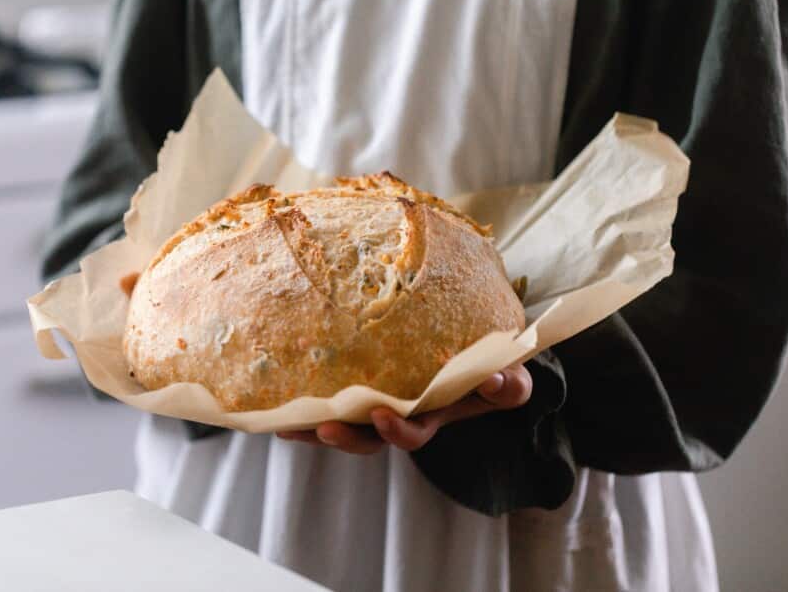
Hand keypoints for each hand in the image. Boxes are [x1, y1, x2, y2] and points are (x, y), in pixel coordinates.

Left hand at [276, 363, 531, 453]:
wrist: (476, 350)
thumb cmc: (492, 366)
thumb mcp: (509, 377)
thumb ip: (509, 384)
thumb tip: (496, 379)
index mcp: (431, 414)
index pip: (413, 432)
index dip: (398, 430)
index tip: (382, 416)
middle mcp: (400, 414)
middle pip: (366, 438)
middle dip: (344, 437)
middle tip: (323, 428)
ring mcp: (378, 401)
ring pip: (342, 423)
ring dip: (315, 425)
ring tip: (288, 422)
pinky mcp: (359, 385)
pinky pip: (330, 401)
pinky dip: (304, 405)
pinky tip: (277, 405)